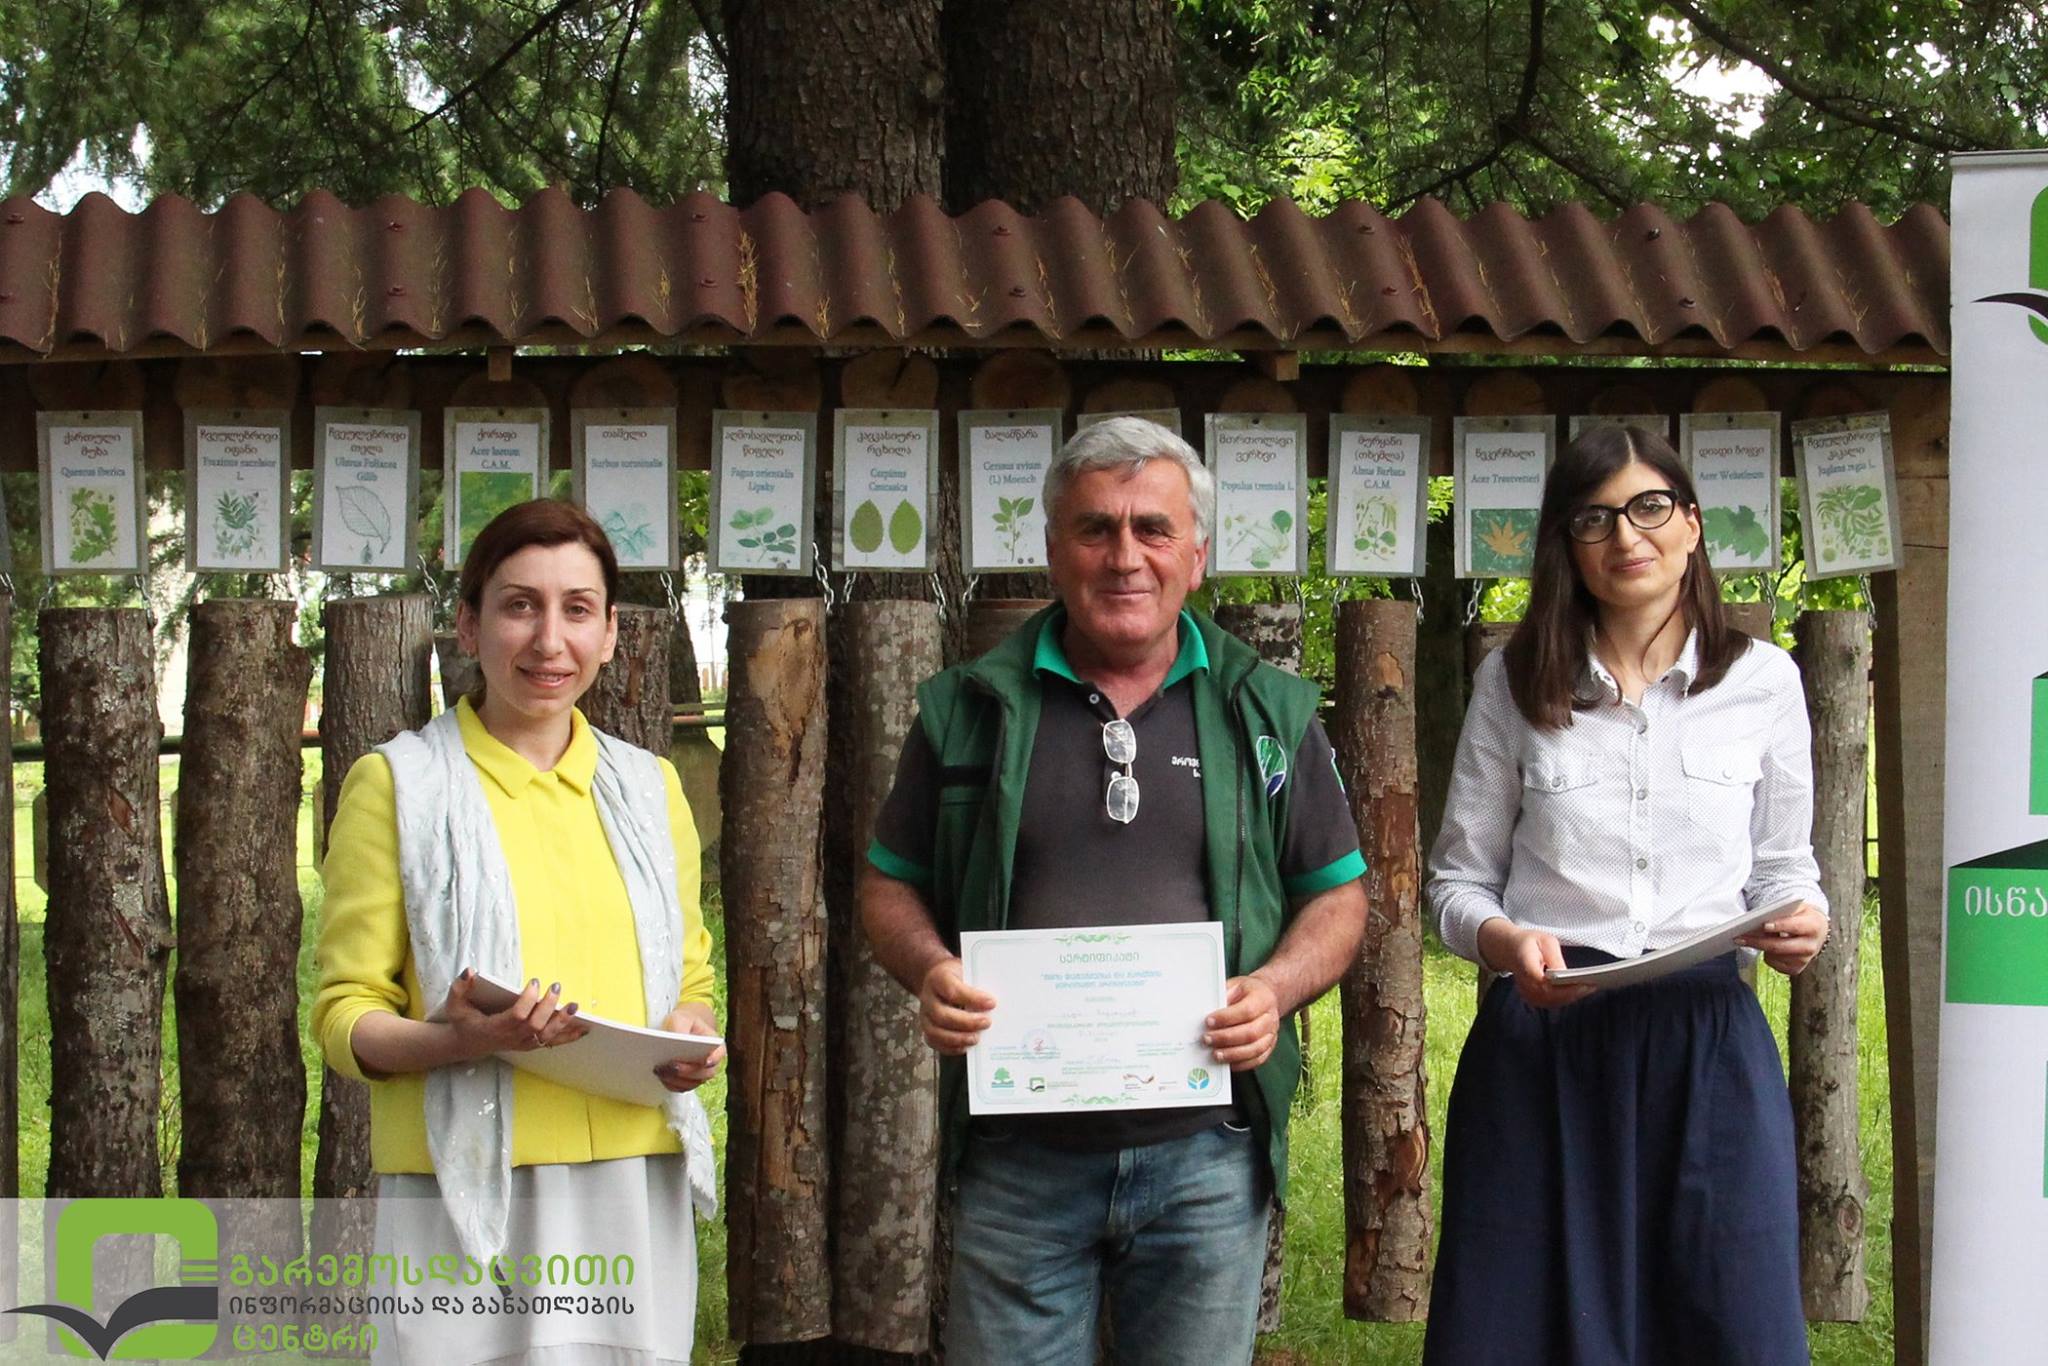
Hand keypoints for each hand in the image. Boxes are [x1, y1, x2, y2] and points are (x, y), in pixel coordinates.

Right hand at [442, 971, 589, 1058]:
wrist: (465, 1044)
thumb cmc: (463, 1021)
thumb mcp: (455, 1004)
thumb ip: (459, 987)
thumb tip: (470, 971)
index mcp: (494, 1027)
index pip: (517, 1016)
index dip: (528, 1001)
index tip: (535, 982)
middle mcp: (510, 1037)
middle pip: (535, 1025)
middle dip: (549, 1006)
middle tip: (556, 987)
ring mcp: (521, 1043)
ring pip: (546, 1036)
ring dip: (562, 1021)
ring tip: (574, 1006)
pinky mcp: (528, 1044)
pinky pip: (551, 1042)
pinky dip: (568, 1036)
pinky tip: (583, 1028)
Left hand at [653, 1002, 724, 1092]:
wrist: (675, 1031)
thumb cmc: (683, 1023)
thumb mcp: (681, 1018)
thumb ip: (681, 1026)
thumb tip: (679, 1038)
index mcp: (715, 1046)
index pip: (719, 1054)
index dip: (714, 1059)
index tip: (705, 1061)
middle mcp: (710, 1063)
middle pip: (704, 1073)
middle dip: (688, 1071)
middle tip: (672, 1065)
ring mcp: (698, 1075)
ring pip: (692, 1083)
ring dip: (676, 1079)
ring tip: (661, 1070)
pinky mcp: (686, 1082)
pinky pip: (680, 1088)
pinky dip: (670, 1084)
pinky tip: (661, 1075)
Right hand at [918, 958, 994, 1053]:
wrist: (938, 978)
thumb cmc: (957, 977)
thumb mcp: (967, 971)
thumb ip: (978, 984)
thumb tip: (994, 1002)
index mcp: (938, 978)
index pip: (952, 990)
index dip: (972, 998)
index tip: (991, 1003)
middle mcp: (928, 998)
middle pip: (942, 1015)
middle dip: (967, 1022)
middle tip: (986, 1022)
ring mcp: (924, 1015)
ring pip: (935, 1032)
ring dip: (958, 1038)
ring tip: (976, 1038)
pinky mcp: (927, 1028)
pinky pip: (934, 1042)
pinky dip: (950, 1047)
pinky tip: (965, 1046)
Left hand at [1205, 974, 1280, 1071]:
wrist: (1266, 996)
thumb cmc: (1248, 992)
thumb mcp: (1236, 985)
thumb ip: (1224, 995)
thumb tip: (1208, 1009)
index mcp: (1263, 999)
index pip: (1246, 1011)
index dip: (1226, 1018)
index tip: (1209, 1021)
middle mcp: (1270, 1018)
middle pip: (1250, 1033)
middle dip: (1226, 1038)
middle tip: (1207, 1039)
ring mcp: (1271, 1034)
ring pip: (1255, 1049)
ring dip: (1233, 1054)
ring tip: (1215, 1054)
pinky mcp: (1269, 1047)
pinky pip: (1257, 1059)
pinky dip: (1241, 1063)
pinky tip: (1227, 1062)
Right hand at [1476, 920, 1594, 1009]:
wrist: (1509, 949)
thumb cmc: (1529, 942)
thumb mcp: (1544, 941)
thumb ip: (1555, 958)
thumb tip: (1567, 975)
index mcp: (1524, 964)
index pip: (1543, 983)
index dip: (1565, 988)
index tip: (1584, 984)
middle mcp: (1523, 983)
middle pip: (1549, 996)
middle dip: (1572, 994)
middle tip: (1592, 986)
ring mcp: (1526, 993)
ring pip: (1551, 1002)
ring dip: (1570, 997)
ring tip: (1588, 989)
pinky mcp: (1531, 998)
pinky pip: (1550, 1002)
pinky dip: (1565, 998)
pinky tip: (1578, 992)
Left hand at [1735, 902, 1829, 975]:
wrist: (1816, 930)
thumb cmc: (1802, 916)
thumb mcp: (1797, 907)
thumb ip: (1783, 911)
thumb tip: (1761, 918)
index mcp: (1813, 926)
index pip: (1795, 927)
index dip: (1779, 926)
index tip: (1764, 925)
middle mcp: (1811, 946)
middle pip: (1780, 946)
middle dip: (1758, 941)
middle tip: (1739, 937)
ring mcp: (1804, 960)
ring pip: (1775, 956)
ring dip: (1760, 947)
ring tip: (1749, 938)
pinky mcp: (1796, 969)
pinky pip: (1775, 964)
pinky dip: (1767, 955)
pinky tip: (1765, 947)